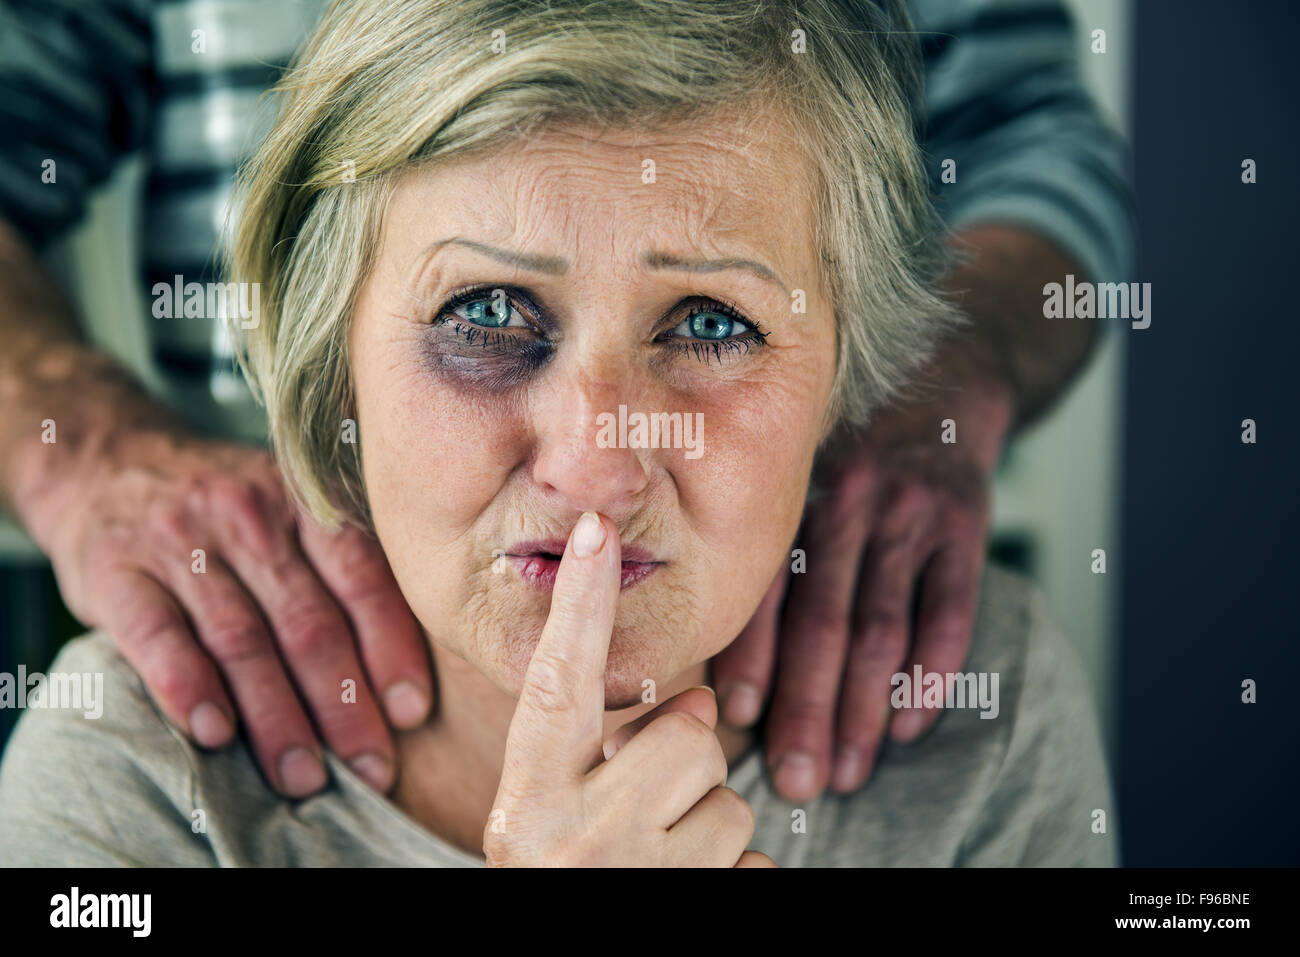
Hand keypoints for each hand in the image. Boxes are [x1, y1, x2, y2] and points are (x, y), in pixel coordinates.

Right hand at [30, 427, 431, 796]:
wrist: (106, 457)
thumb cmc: (225, 508)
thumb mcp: (290, 506)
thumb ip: (340, 564)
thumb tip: (400, 665)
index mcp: (305, 501)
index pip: (362, 577)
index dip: (391, 647)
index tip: (410, 712)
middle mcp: (249, 515)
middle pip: (308, 621)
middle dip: (345, 705)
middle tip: (370, 768)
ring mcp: (180, 540)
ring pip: (241, 639)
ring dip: (277, 717)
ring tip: (305, 776)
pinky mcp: (116, 569)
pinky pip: (158, 635)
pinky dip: (189, 688)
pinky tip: (217, 734)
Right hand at [485, 511, 774, 867]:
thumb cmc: (564, 874)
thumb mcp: (551, 813)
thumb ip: (602, 751)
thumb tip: (704, 704)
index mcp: (528, 793)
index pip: (557, 680)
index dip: (579, 603)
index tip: (596, 529)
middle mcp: (571, 833)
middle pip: (691, 737)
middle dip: (684, 761)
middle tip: (641, 803)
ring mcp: (634, 879)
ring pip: (730, 803)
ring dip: (707, 828)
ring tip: (654, 862)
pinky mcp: (698, 910)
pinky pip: (753, 866)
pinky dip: (730, 879)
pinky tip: (680, 894)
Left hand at [711, 377, 1013, 801]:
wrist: (941, 380)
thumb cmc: (845, 450)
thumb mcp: (796, 472)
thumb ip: (766, 542)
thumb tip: (717, 648)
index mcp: (792, 494)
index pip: (767, 588)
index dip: (751, 657)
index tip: (737, 722)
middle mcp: (846, 501)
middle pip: (824, 622)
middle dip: (807, 710)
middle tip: (795, 779)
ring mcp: (910, 512)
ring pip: (882, 628)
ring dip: (862, 710)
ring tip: (846, 772)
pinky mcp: (966, 523)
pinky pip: (950, 610)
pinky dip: (930, 674)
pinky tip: (907, 726)